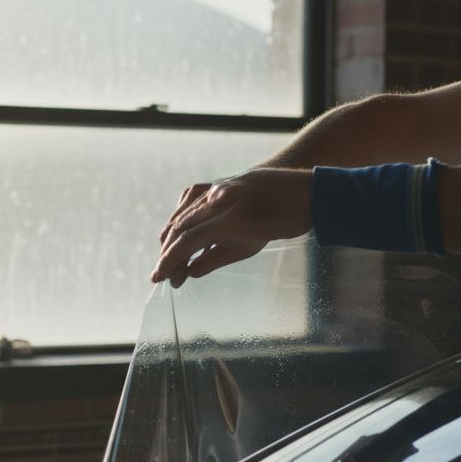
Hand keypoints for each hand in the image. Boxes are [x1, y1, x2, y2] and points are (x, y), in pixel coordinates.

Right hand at [151, 168, 312, 286]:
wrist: (303, 189)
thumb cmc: (283, 222)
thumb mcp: (249, 247)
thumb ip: (215, 259)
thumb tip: (188, 272)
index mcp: (229, 217)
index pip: (187, 242)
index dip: (168, 261)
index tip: (157, 278)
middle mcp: (218, 199)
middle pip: (179, 229)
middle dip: (167, 253)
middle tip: (163, 275)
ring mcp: (216, 188)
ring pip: (182, 214)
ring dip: (171, 237)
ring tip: (169, 257)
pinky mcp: (218, 184)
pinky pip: (190, 199)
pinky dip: (180, 215)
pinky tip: (177, 228)